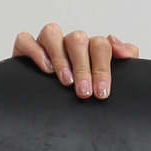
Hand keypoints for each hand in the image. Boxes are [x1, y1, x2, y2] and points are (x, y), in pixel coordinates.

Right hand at [12, 23, 139, 99]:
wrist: (55, 118)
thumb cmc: (87, 95)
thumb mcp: (110, 82)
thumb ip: (125, 58)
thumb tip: (119, 45)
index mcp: (91, 50)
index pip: (100, 45)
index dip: (102, 68)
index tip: (101, 92)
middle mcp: (69, 44)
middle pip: (78, 40)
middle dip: (83, 67)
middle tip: (84, 91)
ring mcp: (47, 44)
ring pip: (52, 33)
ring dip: (60, 57)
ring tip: (66, 81)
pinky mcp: (25, 49)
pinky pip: (25, 39)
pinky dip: (35, 51)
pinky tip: (46, 70)